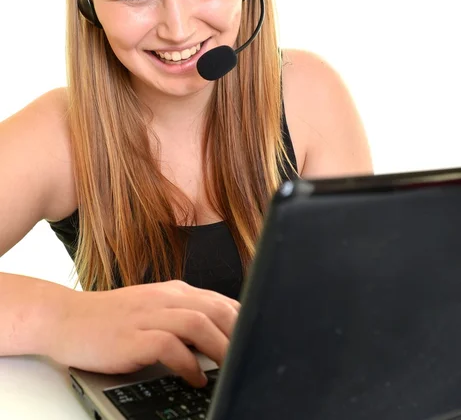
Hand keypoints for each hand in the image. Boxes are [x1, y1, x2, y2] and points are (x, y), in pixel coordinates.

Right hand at [46, 280, 239, 386]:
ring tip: (231, 368)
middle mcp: (165, 298)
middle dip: (239, 333)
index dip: (243, 321)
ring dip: (220, 347)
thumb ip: (183, 317)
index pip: (220, 300)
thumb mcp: (153, 310)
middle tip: (250, 356)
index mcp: (174, 291)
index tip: (255, 340)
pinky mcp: (133, 336)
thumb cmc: (113, 319)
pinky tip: (196, 378)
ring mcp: (148, 314)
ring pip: (198, 323)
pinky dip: (188, 363)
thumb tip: (218, 336)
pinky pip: (170, 345)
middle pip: (216, 308)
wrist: (68, 318)